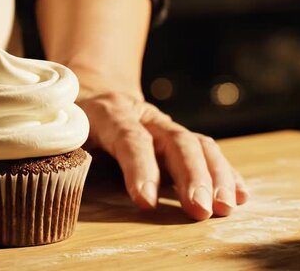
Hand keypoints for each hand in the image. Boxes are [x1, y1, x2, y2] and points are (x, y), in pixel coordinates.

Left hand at [77, 90, 248, 219]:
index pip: (130, 138)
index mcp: (109, 112)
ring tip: (226, 208)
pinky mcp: (177, 136)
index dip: (139, 169)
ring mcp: (164, 125)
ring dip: (215, 176)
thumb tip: (60, 182)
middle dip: (191, 177)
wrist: (91, 90)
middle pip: (175, 141)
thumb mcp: (60, 130)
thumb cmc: (71, 119)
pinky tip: (240, 195)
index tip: (145, 202)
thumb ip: (63, 151)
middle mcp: (143, 115)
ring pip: (197, 144)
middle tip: (201, 210)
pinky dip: (226, 172)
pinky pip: (207, 150)